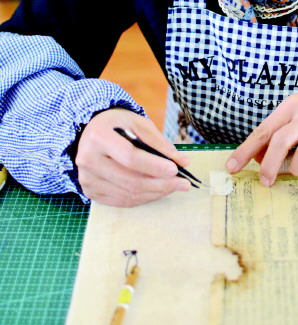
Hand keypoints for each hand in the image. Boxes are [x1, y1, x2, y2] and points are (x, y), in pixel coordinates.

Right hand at [76, 107, 192, 205]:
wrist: (91, 132)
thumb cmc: (117, 125)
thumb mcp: (138, 123)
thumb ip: (159, 142)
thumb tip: (183, 162)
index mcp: (98, 137)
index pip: (130, 157)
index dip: (154, 165)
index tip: (175, 169)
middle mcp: (88, 160)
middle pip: (130, 180)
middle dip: (160, 184)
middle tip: (183, 184)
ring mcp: (87, 179)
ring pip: (127, 194)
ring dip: (155, 193)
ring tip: (174, 187)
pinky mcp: (90, 191)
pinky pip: (121, 201)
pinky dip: (143, 198)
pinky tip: (158, 191)